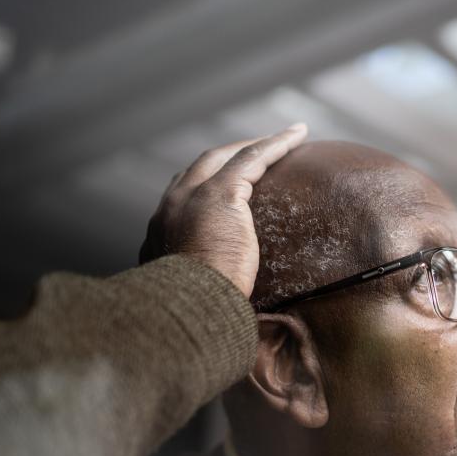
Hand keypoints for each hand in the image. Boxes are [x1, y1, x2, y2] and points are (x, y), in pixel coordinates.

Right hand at [140, 124, 307, 296]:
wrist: (186, 313)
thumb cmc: (194, 320)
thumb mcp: (191, 303)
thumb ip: (200, 294)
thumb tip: (220, 312)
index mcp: (158, 236)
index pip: (180, 201)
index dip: (202, 190)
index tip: (224, 190)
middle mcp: (169, 208)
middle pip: (201, 168)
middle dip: (229, 157)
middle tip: (257, 153)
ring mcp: (190, 197)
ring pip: (228, 157)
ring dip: (257, 144)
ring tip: (287, 138)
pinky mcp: (219, 194)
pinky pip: (252, 158)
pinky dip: (275, 145)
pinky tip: (297, 135)